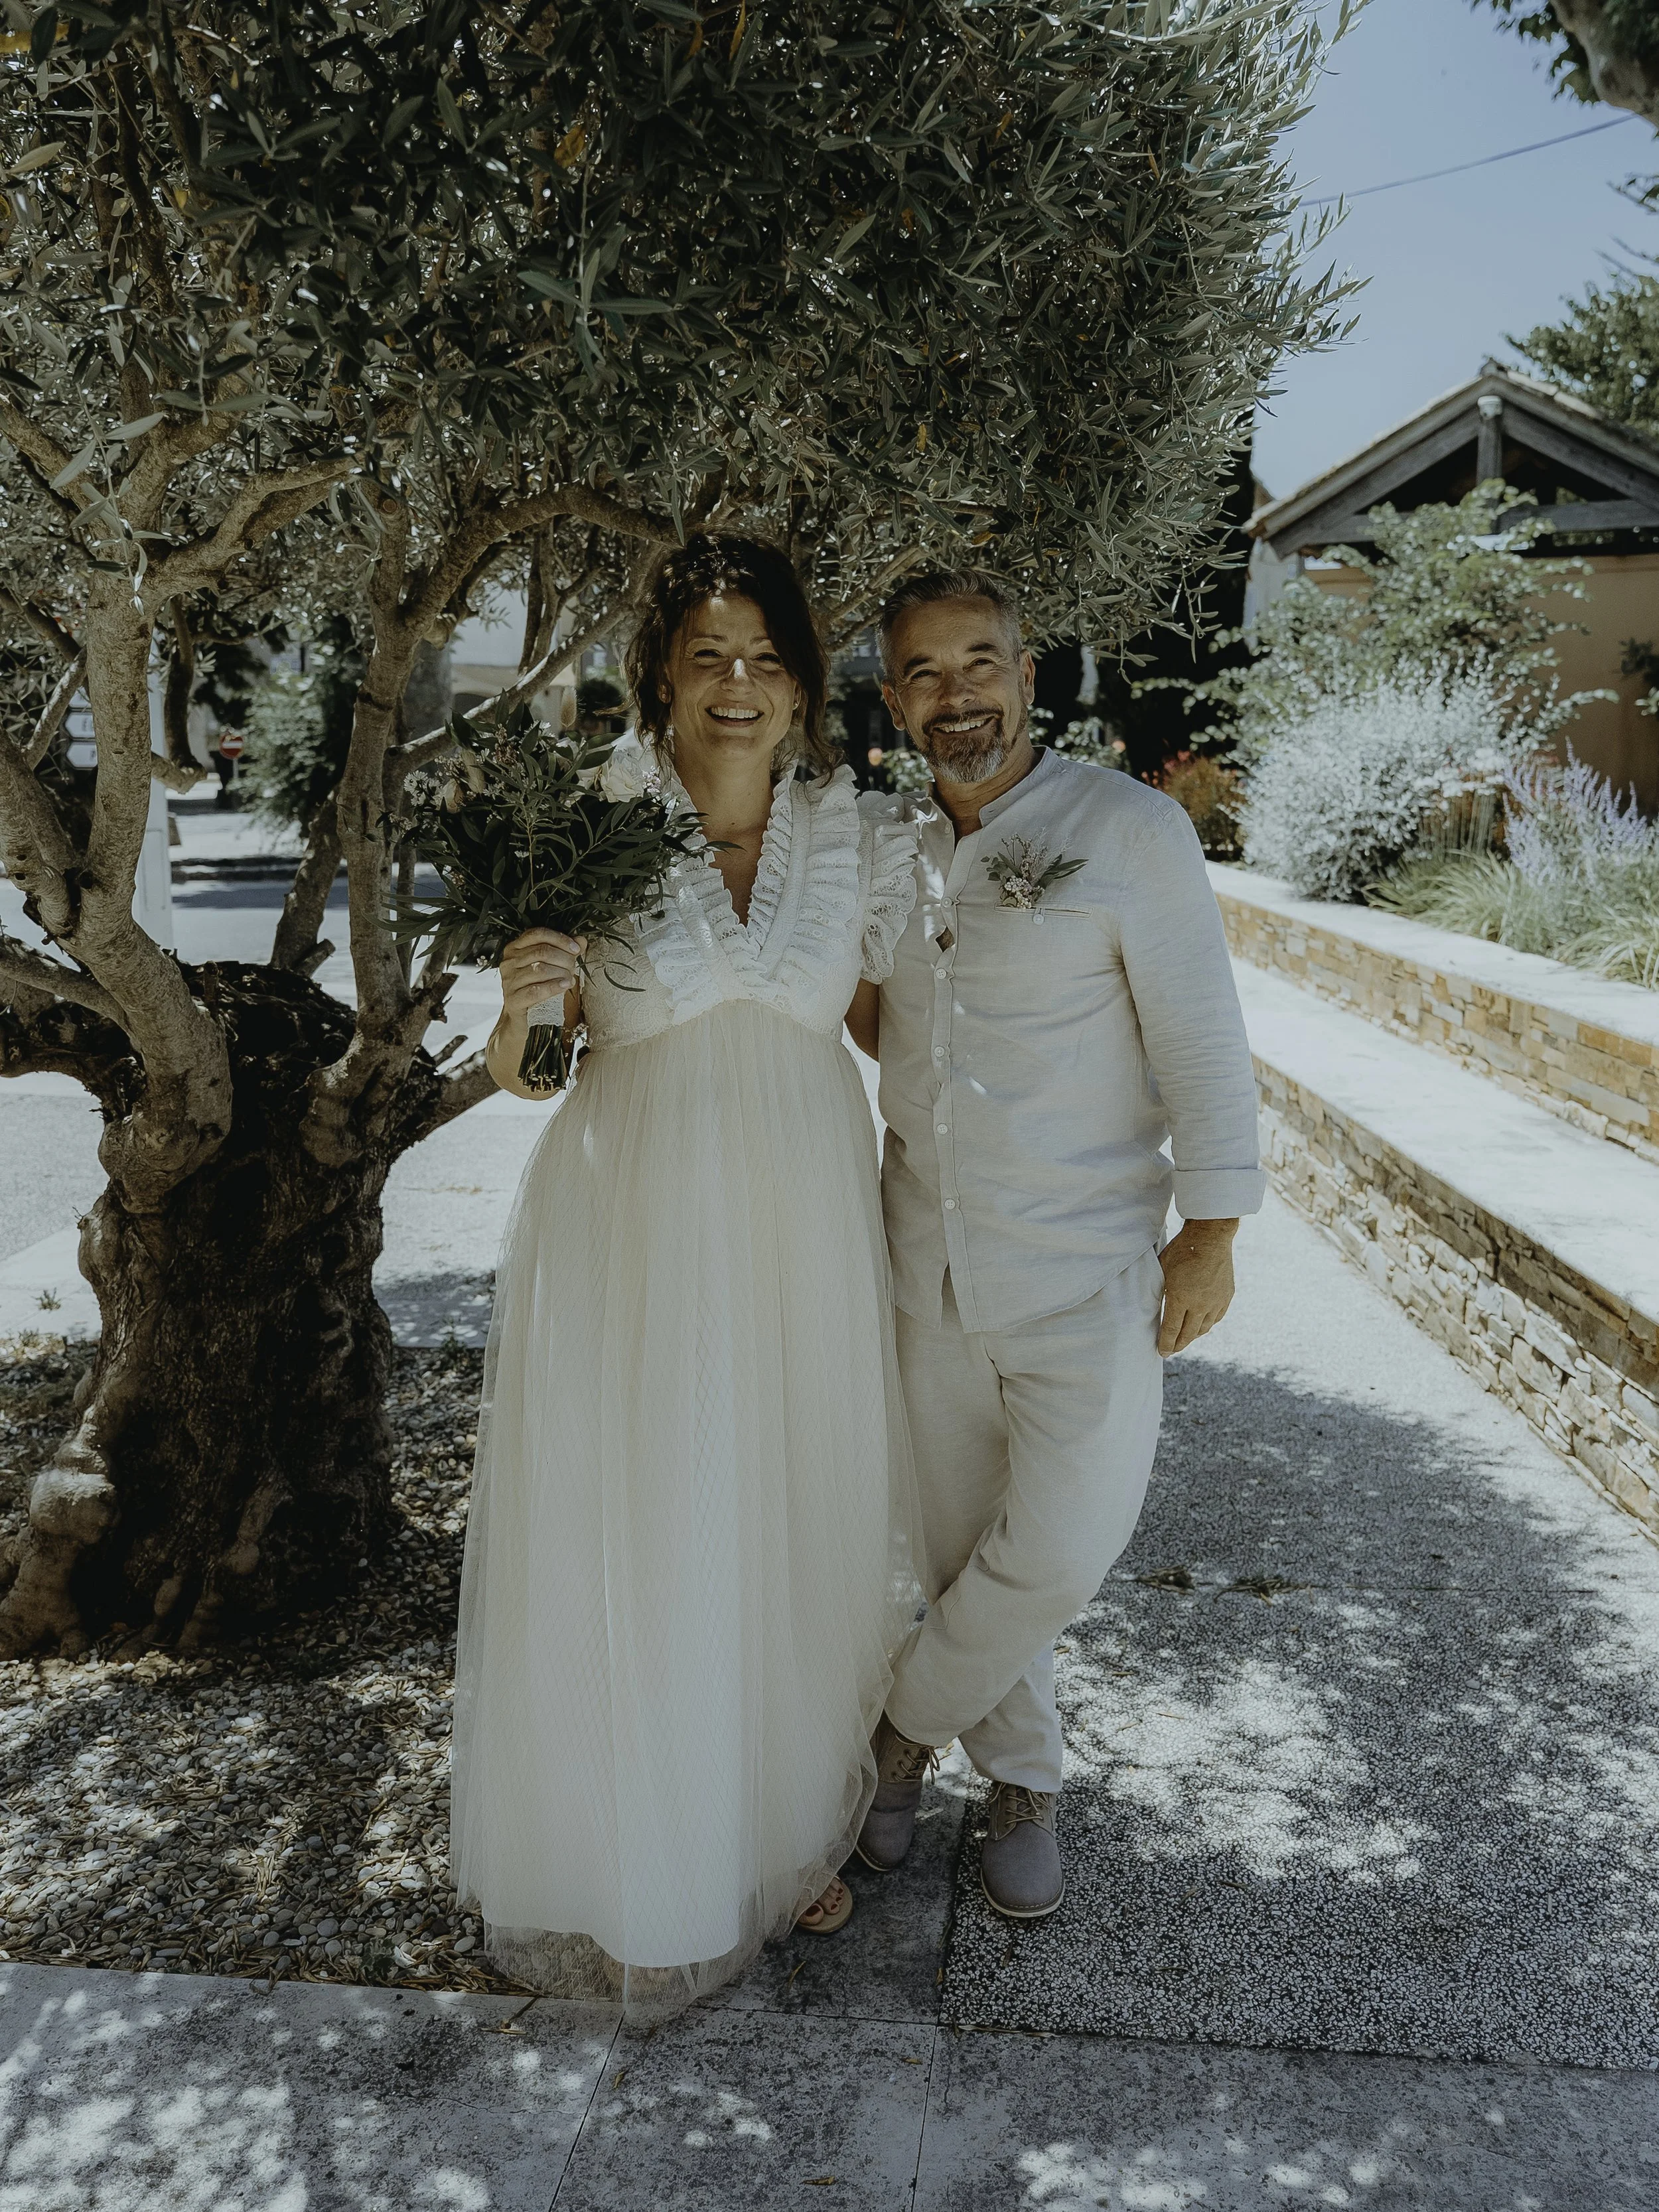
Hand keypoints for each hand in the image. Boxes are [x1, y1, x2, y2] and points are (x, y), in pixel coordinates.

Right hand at [499, 928, 583, 1025]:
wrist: (523, 1018)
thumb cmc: (536, 989)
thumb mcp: (550, 967)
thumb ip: (564, 952)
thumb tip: (581, 941)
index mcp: (515, 949)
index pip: (538, 934)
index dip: (560, 939)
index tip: (576, 948)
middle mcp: (509, 962)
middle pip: (541, 951)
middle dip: (564, 958)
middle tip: (574, 967)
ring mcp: (509, 981)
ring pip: (539, 969)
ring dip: (561, 973)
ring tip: (570, 979)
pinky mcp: (513, 999)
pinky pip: (535, 990)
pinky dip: (553, 987)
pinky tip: (564, 986)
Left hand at [1156, 1217, 1238, 1356]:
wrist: (1211, 1237)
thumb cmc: (1181, 1250)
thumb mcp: (1163, 1270)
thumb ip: (1160, 1291)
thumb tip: (1153, 1307)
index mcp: (1180, 1297)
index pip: (1171, 1330)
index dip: (1165, 1344)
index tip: (1161, 1352)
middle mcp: (1200, 1304)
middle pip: (1188, 1334)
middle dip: (1178, 1345)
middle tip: (1171, 1350)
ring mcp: (1216, 1301)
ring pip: (1203, 1328)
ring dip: (1192, 1336)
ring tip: (1184, 1339)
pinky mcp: (1227, 1296)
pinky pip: (1216, 1318)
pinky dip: (1207, 1324)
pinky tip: (1200, 1326)